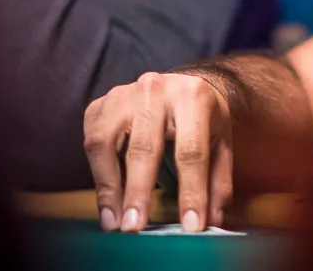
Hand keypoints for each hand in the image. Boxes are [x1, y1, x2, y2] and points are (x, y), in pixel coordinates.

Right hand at [83, 72, 233, 232]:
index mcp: (193, 97)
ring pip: (105, 143)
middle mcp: (155, 90)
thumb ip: (218, 180)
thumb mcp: (220, 143)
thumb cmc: (202, 119)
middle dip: (139, 191)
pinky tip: (107, 203)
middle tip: (136, 228)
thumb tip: (212, 220)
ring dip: (108, 187)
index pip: (191, 150)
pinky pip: (91, 143)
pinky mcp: (100, 106)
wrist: (180, 85)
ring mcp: (123, 95)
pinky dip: (97, 176)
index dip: (191, 190)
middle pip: (144, 146)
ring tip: (115, 223)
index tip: (190, 226)